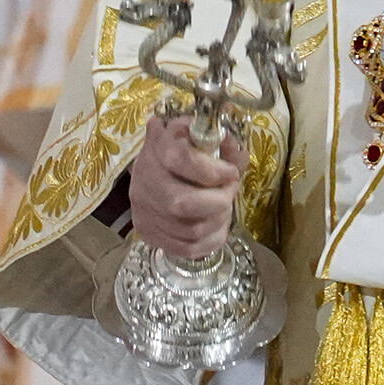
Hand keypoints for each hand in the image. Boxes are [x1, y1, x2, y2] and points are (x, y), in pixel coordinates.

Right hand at [128, 113, 246, 260]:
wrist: (154, 163)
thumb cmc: (184, 146)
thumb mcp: (203, 135)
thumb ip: (223, 145)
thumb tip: (240, 158)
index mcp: (159, 145)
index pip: (182, 161)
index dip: (214, 171)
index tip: (231, 172)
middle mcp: (144, 178)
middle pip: (183, 204)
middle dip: (219, 202)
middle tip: (229, 193)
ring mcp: (143, 208)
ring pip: (190, 230)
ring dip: (219, 221)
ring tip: (223, 208)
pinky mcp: (147, 231)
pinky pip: (186, 248)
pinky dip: (211, 241)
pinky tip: (216, 225)